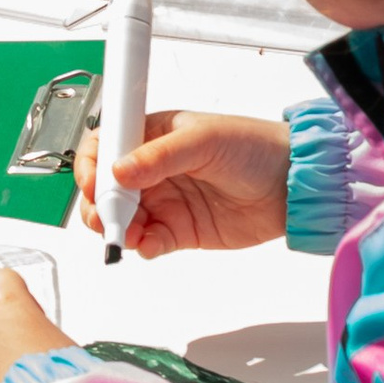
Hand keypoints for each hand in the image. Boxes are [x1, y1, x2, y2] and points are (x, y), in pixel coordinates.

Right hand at [71, 108, 290, 257]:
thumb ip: (159, 156)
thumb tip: (119, 171)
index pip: (104, 147)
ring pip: (121, 219)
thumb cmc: (254, 147)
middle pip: (104, 188)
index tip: (95, 184)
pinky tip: (150, 244)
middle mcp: (152, 169)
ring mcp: (164, 201)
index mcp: (152, 136)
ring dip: (116, 229)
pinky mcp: (179, 231)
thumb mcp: (204, 140)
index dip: (92, 165)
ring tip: (128, 235)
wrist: (292, 185)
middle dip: (97, 204)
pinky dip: (143, 247)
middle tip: (108, 216)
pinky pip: (149, 242)